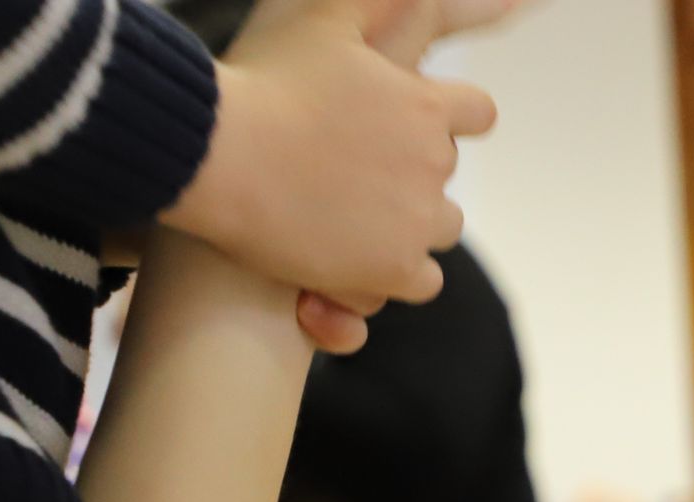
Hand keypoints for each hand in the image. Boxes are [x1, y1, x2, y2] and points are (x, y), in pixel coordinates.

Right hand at [161, 0, 505, 313]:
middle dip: (411, 168)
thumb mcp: (321, 21)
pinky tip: (357, 257)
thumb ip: (378, 3)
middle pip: (445, 171)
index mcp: (425, 105)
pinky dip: (395, 271)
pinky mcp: (391, 269)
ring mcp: (415, 220)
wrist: (216, 150)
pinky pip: (421, 281)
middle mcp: (432, 163)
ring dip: (407, 220)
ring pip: (440, 227)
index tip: (413, 122)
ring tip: (349, 212)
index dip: (448, 117)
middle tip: (351, 167)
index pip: (477, 112)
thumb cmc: (260, 81)